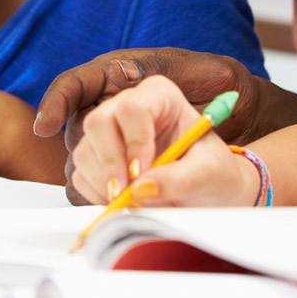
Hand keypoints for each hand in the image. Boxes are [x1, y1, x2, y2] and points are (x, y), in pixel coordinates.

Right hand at [33, 48, 262, 204]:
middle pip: (96, 122)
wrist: (213, 191)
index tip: (136, 172)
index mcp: (159, 94)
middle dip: (108, 161)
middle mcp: (128, 107)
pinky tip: (119, 203)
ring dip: (101, 181)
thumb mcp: (211, 173)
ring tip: (131, 202)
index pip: (129, 106)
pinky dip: (94, 194)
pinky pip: (79, 174)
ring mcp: (111, 133)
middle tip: (125, 193)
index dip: (129, 140)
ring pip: (82, 150)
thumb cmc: (217, 170)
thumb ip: (180, 178)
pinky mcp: (100, 159)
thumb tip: (140, 188)